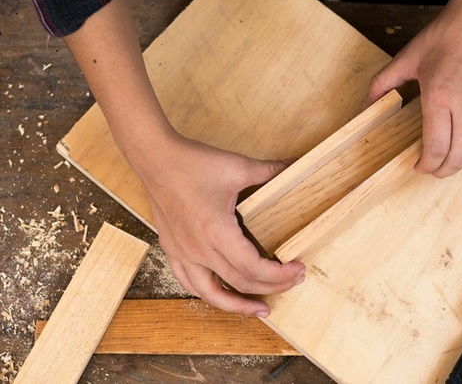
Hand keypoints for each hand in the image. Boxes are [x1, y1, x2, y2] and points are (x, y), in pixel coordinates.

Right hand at [135, 133, 304, 316]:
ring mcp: (183, 252)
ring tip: (260, 309)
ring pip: (211, 294)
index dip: (280, 275)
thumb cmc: (193, 163)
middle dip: (271, 287)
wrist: (155, 159)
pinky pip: (189, 283)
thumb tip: (295, 165)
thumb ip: (270, 171)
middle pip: (241, 283)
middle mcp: (199, 250)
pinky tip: (221, 294)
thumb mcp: (238, 167)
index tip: (298, 270)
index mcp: (217, 233)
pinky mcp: (172, 249)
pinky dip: (209, 294)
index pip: (254, 269)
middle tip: (292, 282)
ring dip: (238, 305)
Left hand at [365, 2, 461, 177]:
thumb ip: (382, 85)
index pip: (436, 149)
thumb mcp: (406, 59)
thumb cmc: (444, 38)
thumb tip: (365, 107)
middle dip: (443, 170)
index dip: (426, 166)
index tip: (419, 166)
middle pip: (458, 157)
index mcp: (439, 98)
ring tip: (452, 155)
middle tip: (435, 168)